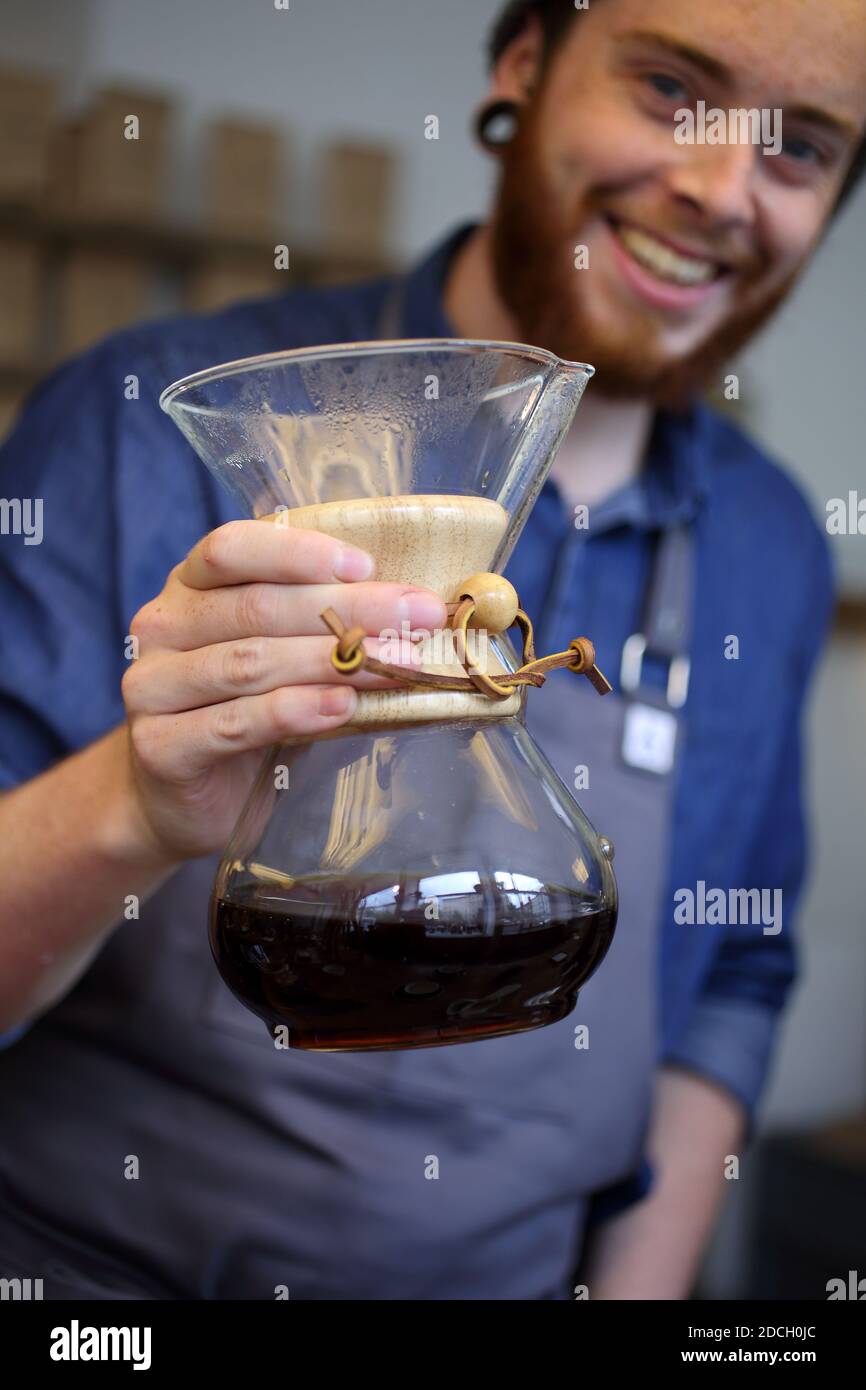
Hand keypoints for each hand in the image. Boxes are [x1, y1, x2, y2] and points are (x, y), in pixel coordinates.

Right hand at [121, 517, 445, 858]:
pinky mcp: (161, 747)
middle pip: (256, 606)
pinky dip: (295, 711)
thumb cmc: (247, 715)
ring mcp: (153, 688)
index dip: (298, 552)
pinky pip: (236, 723)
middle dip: (348, 609)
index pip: (231, 548)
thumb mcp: (281, 658)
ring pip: (250, 663)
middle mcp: (162, 628)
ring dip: (333, 661)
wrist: (183, 802)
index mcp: (189, 588)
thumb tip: (414, 609)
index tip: (367, 565)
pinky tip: (342, 707)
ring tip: (398, 664)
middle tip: (419, 617)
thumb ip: (319, 627)